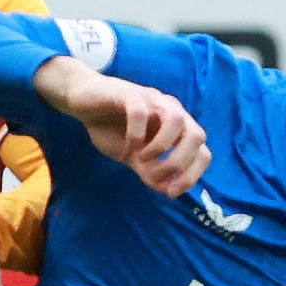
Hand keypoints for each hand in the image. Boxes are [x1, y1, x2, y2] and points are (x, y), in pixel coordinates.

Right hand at [41, 61, 209, 195]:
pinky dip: (136, 133)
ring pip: (176, 120)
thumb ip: (151, 171)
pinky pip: (141, 112)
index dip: (192, 176)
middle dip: (179, 163)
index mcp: (177, 127)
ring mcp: (152, 100)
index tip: (169, 192)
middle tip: (153, 175)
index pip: (203, 152)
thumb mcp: (133, 156)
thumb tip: (168, 189)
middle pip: (197, 136)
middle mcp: (170, 111)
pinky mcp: (129, 94)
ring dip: (161, 147)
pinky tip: (127, 144)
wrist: (82, 101)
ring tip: (141, 158)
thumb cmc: (111, 127)